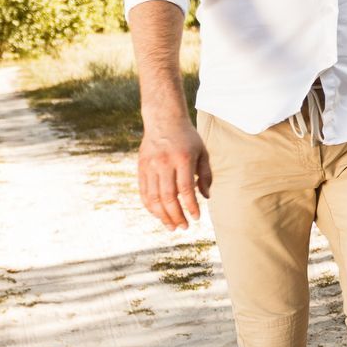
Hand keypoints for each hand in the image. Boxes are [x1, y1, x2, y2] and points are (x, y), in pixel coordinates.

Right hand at [137, 115, 210, 229]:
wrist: (163, 119)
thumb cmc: (187, 138)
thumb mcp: (202, 152)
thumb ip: (206, 175)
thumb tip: (206, 197)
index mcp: (182, 159)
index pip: (186, 189)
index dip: (191, 206)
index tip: (196, 218)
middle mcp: (163, 163)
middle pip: (168, 197)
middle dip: (176, 216)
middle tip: (184, 227)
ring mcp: (149, 166)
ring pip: (153, 197)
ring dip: (162, 215)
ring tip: (171, 226)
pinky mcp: (141, 168)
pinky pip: (144, 192)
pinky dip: (151, 207)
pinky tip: (159, 215)